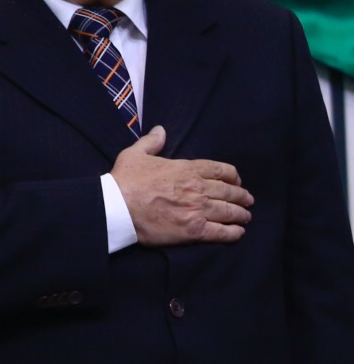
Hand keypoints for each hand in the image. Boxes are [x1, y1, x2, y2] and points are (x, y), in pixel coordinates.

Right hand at [111, 126, 253, 245]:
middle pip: (230, 192)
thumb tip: (160, 130)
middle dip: (242, 196)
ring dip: (241, 214)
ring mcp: (198, 210)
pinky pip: (222, 232)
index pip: (221, 170)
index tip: (237, 181)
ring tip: (246, 217)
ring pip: (230, 212)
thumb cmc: (125, 180)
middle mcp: (198, 189)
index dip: (233, 176)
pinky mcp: (194, 230)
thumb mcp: (134, 154)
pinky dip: (233, 233)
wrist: (117, 206)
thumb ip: (151, 142)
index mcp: (187, 169)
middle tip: (247, 200)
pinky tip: (238, 232)